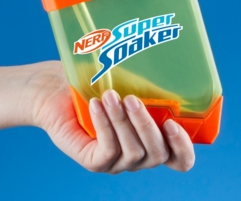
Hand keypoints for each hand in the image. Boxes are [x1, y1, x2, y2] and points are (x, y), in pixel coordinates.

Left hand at [28, 61, 194, 173]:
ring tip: (111, 95)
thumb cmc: (98, 81)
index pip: (181, 159)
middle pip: (158, 155)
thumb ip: (153, 89)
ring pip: (133, 152)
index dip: (183, 147)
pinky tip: (98, 105)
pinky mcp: (95, 163)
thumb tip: (175, 78)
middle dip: (147, 125)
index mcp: (155, 139)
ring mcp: (117, 162)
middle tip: (132, 99)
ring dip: (123, 121)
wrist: (57, 89)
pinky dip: (105, 126)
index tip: (174, 123)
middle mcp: (140, 155)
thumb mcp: (131, 83)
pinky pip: (107, 150)